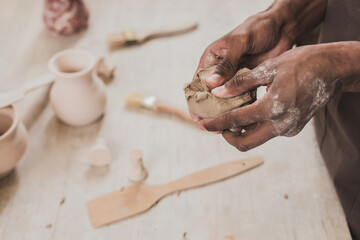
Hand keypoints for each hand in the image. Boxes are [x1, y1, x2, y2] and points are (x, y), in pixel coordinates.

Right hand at [189, 9, 293, 121]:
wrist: (282, 27)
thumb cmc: (257, 28)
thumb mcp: (239, 43)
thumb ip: (227, 63)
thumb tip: (211, 84)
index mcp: (211, 60)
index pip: (198, 84)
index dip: (195, 102)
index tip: (197, 117)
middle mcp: (221, 71)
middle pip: (211, 96)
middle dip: (210, 113)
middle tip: (212, 128)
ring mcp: (235, 78)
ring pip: (226, 100)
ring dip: (227, 114)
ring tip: (229, 128)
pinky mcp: (249, 82)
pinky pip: (243, 99)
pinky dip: (242, 109)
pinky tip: (244, 120)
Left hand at [198, 42, 356, 150]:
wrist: (332, 69)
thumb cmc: (302, 63)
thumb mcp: (268, 68)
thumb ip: (241, 83)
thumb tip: (218, 92)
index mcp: (272, 108)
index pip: (235, 122)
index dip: (215, 124)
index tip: (202, 124)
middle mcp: (281, 125)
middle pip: (245, 143)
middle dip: (226, 136)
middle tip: (214, 125)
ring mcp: (289, 129)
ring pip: (256, 139)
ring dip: (240, 132)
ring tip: (228, 118)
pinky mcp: (293, 128)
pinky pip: (267, 133)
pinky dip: (254, 128)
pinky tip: (248, 113)